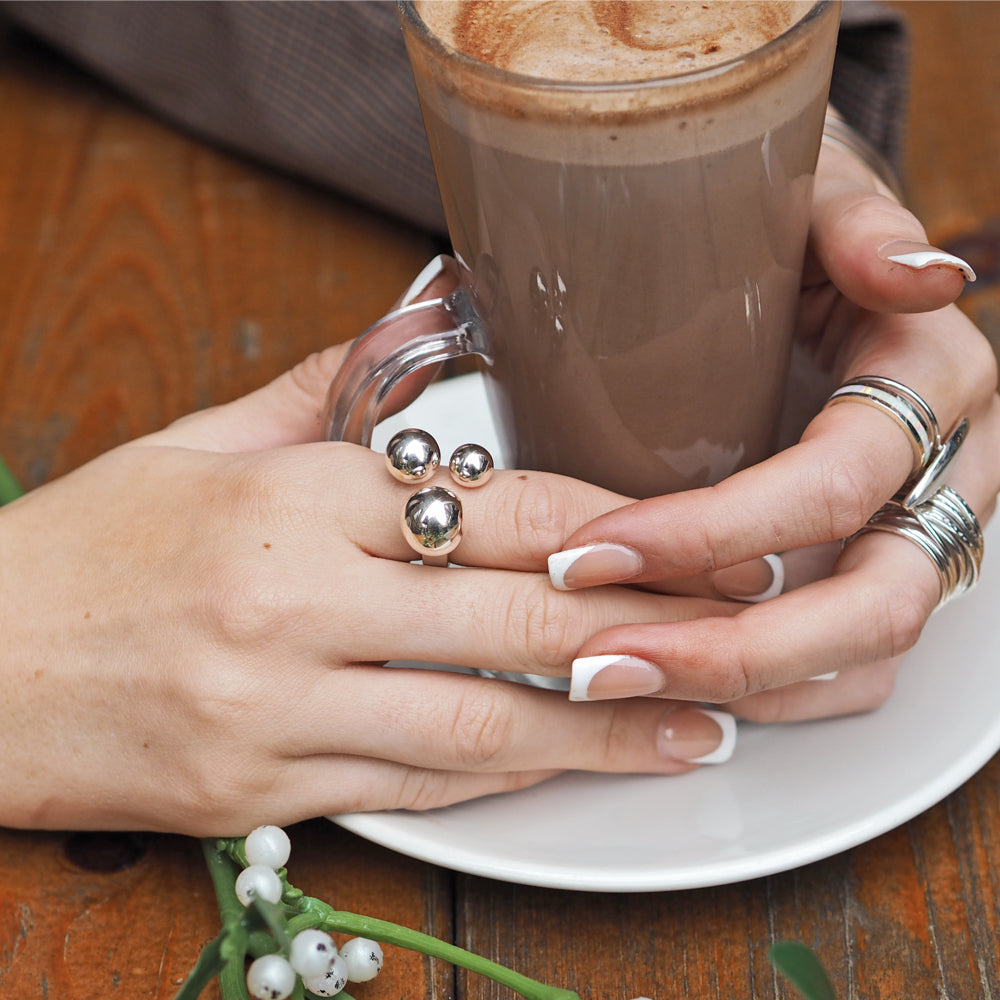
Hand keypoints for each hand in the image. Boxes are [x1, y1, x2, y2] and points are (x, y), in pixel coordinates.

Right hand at [0, 285, 744, 835]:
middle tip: (742, 632)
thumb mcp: (194, 445)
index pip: (486, 507)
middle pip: (509, 620)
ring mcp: (277, 712)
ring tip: (698, 731)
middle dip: (642, 628)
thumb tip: (410, 326)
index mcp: (288, 501)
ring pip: (478, 728)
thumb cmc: (86, 548)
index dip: (603, 529)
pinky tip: (575, 771)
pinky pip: (412, 790)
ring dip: (602, 732)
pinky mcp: (260, 794)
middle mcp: (291, 608)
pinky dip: (505, 781)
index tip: (688, 536)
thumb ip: (318, 391)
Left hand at [544, 120, 999, 721]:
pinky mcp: (884, 566)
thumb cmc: (792, 218)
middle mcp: (945, 470)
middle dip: (730, 647)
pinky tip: (682, 692)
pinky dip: (776, 696)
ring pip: (865, 655)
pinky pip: (855, 668)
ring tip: (614, 684)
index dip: (711, 534)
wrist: (804, 245)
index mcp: (930, 380)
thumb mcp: (815, 190)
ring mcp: (920, 530)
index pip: (831, 486)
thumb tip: (924, 274)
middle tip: (598, 662)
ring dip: (741, 687)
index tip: (590, 554)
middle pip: (873, 603)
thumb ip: (859, 223)